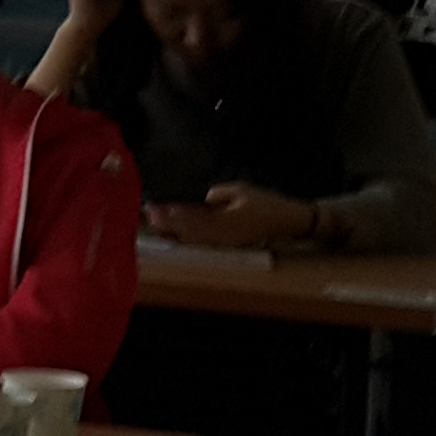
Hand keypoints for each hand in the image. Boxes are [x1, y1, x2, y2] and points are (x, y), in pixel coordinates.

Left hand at [157, 183, 320, 250]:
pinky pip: (202, 242)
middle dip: (167, 223)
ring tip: (155, 224)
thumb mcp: (241, 191)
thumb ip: (218, 195)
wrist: (286, 222)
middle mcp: (222, 236)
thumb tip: (203, 199)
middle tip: (149, 215)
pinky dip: (186, 237)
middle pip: (189, 231)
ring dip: (173, 231)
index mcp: (225, 222)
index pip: (193, 218)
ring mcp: (224, 243)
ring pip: (193, 239)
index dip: (173, 214)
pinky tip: (174, 233)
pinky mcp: (227, 245)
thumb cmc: (266, 203)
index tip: (156, 208)